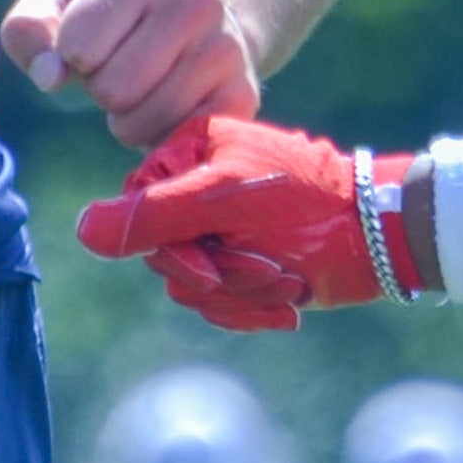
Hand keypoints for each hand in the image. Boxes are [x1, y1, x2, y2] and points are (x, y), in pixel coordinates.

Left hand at [0, 0, 258, 147]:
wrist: (193, 22)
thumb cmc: (109, 18)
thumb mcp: (59, 8)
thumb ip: (29, 31)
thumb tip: (50, 76)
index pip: (77, 46)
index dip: (72, 57)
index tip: (90, 44)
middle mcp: (196, 0)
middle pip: (112, 89)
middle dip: (103, 91)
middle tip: (122, 71)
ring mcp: (227, 47)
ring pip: (145, 120)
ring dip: (129, 121)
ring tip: (145, 91)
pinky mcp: (243, 95)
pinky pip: (180, 142)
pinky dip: (161, 141)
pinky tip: (170, 113)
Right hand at [75, 117, 421, 330]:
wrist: (378, 235)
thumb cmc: (305, 202)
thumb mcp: (225, 200)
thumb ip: (156, 215)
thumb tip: (84, 231)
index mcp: (189, 152)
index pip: (137, 207)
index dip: (168, 245)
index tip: (207, 259)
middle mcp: (198, 189)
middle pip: (162, 254)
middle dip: (214, 274)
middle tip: (262, 268)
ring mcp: (221, 229)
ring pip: (189, 286)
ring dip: (238, 294)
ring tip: (283, 281)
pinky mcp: (243, 265)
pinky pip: (217, 304)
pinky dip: (251, 310)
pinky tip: (289, 302)